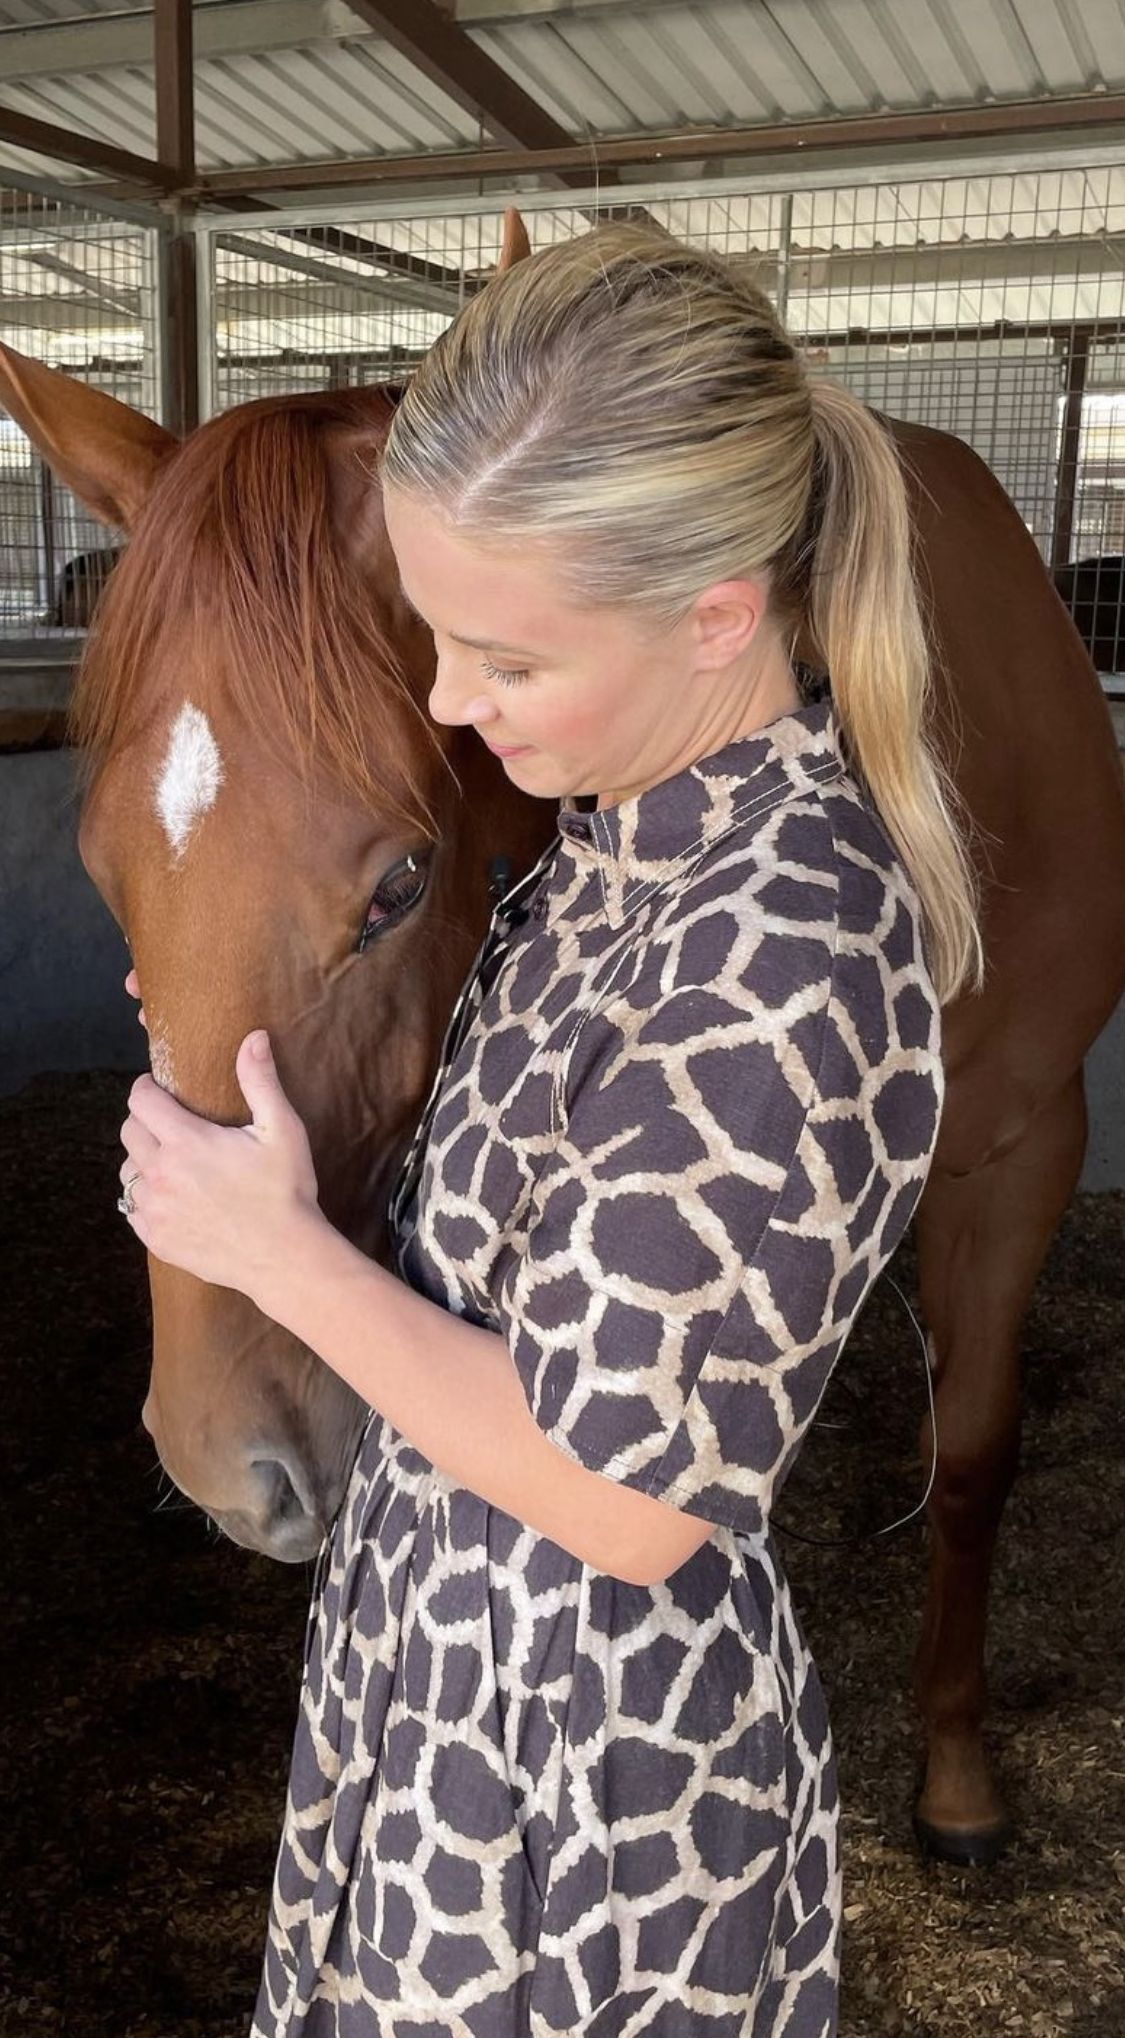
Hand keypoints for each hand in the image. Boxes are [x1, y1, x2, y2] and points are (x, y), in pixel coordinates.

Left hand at [118, 1030, 324, 1303]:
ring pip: (127, 1171)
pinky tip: (174, 1197)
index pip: (140, 1100)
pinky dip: (146, 1198)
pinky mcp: (156, 1239)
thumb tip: (253, 1037)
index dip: (148, 1089)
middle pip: (128, 1131)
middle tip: (171, 1125)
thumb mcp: (281, 1130)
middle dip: (145, 1121)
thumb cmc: (286, 1191)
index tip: (161, 1090)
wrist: (284, 1257)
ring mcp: (154, 1211)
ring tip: (173, 1162)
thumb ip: (260, 1081)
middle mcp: (160, 1175)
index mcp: (186, 1143)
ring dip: (143, 1160)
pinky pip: (133, 1209)